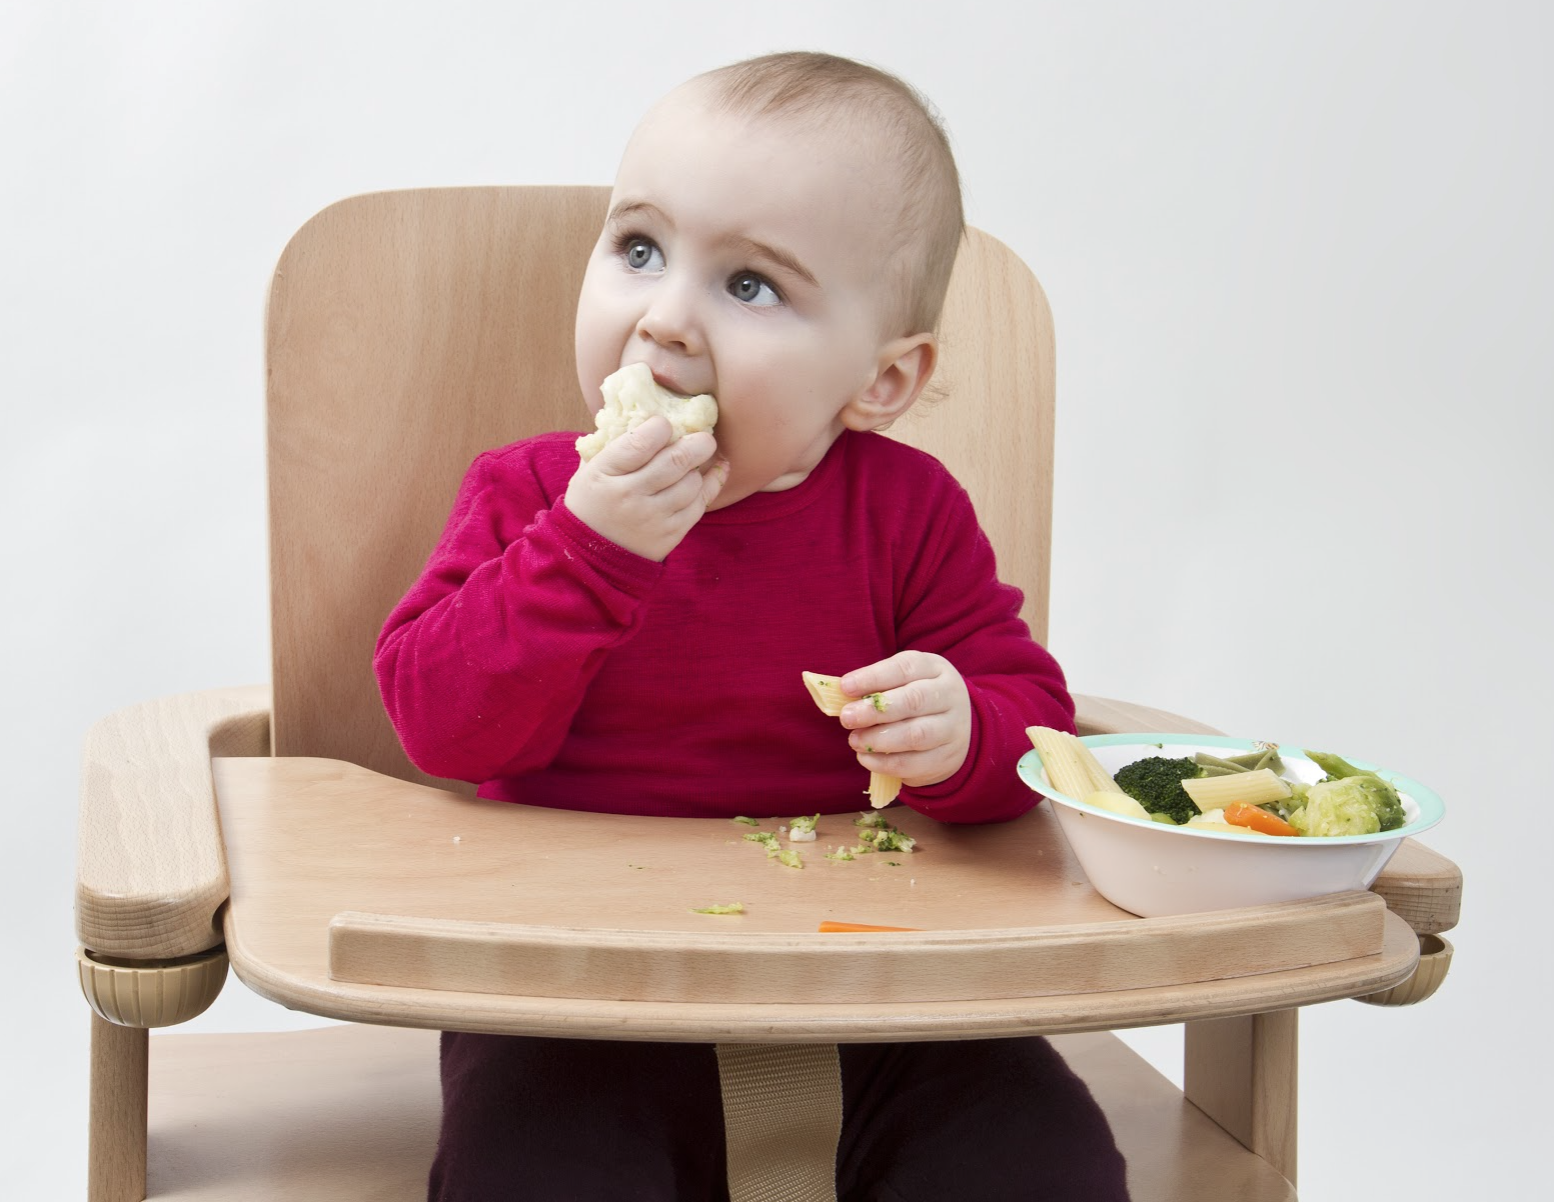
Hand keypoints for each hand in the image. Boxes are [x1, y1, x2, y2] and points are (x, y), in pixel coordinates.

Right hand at [564, 416, 727, 560]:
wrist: (590, 557)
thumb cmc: (591, 504)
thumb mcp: (588, 472)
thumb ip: (611, 444)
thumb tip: (644, 412)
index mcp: (604, 475)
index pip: (639, 443)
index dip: (659, 427)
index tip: (664, 423)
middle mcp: (630, 497)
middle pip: (675, 461)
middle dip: (697, 443)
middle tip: (704, 436)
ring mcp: (653, 518)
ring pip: (692, 483)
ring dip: (700, 467)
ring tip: (698, 459)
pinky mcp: (670, 535)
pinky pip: (699, 505)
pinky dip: (710, 485)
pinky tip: (715, 471)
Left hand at [838, 651, 970, 788]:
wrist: (954, 732)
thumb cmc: (916, 701)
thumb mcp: (903, 683)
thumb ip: (877, 687)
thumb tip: (842, 695)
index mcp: (936, 668)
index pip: (905, 667)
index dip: (873, 677)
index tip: (845, 687)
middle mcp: (950, 695)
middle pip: (914, 700)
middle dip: (875, 710)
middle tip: (846, 718)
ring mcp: (952, 728)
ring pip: (916, 735)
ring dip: (878, 739)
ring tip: (854, 740)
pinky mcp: (947, 758)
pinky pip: (914, 763)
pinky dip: (884, 763)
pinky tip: (865, 758)